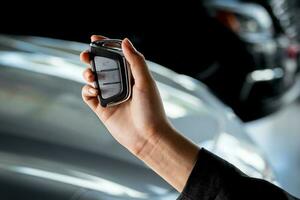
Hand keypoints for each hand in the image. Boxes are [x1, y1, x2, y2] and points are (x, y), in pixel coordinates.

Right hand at [81, 35, 198, 191]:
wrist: (148, 137)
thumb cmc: (151, 109)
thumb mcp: (145, 81)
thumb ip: (135, 61)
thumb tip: (124, 41)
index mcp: (131, 75)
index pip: (116, 56)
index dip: (105, 46)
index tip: (94, 39)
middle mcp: (120, 84)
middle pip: (101, 66)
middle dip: (91, 59)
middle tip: (85, 55)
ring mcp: (110, 96)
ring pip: (93, 79)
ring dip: (88, 74)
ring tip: (91, 76)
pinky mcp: (103, 109)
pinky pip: (89, 96)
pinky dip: (87, 90)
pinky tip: (93, 91)